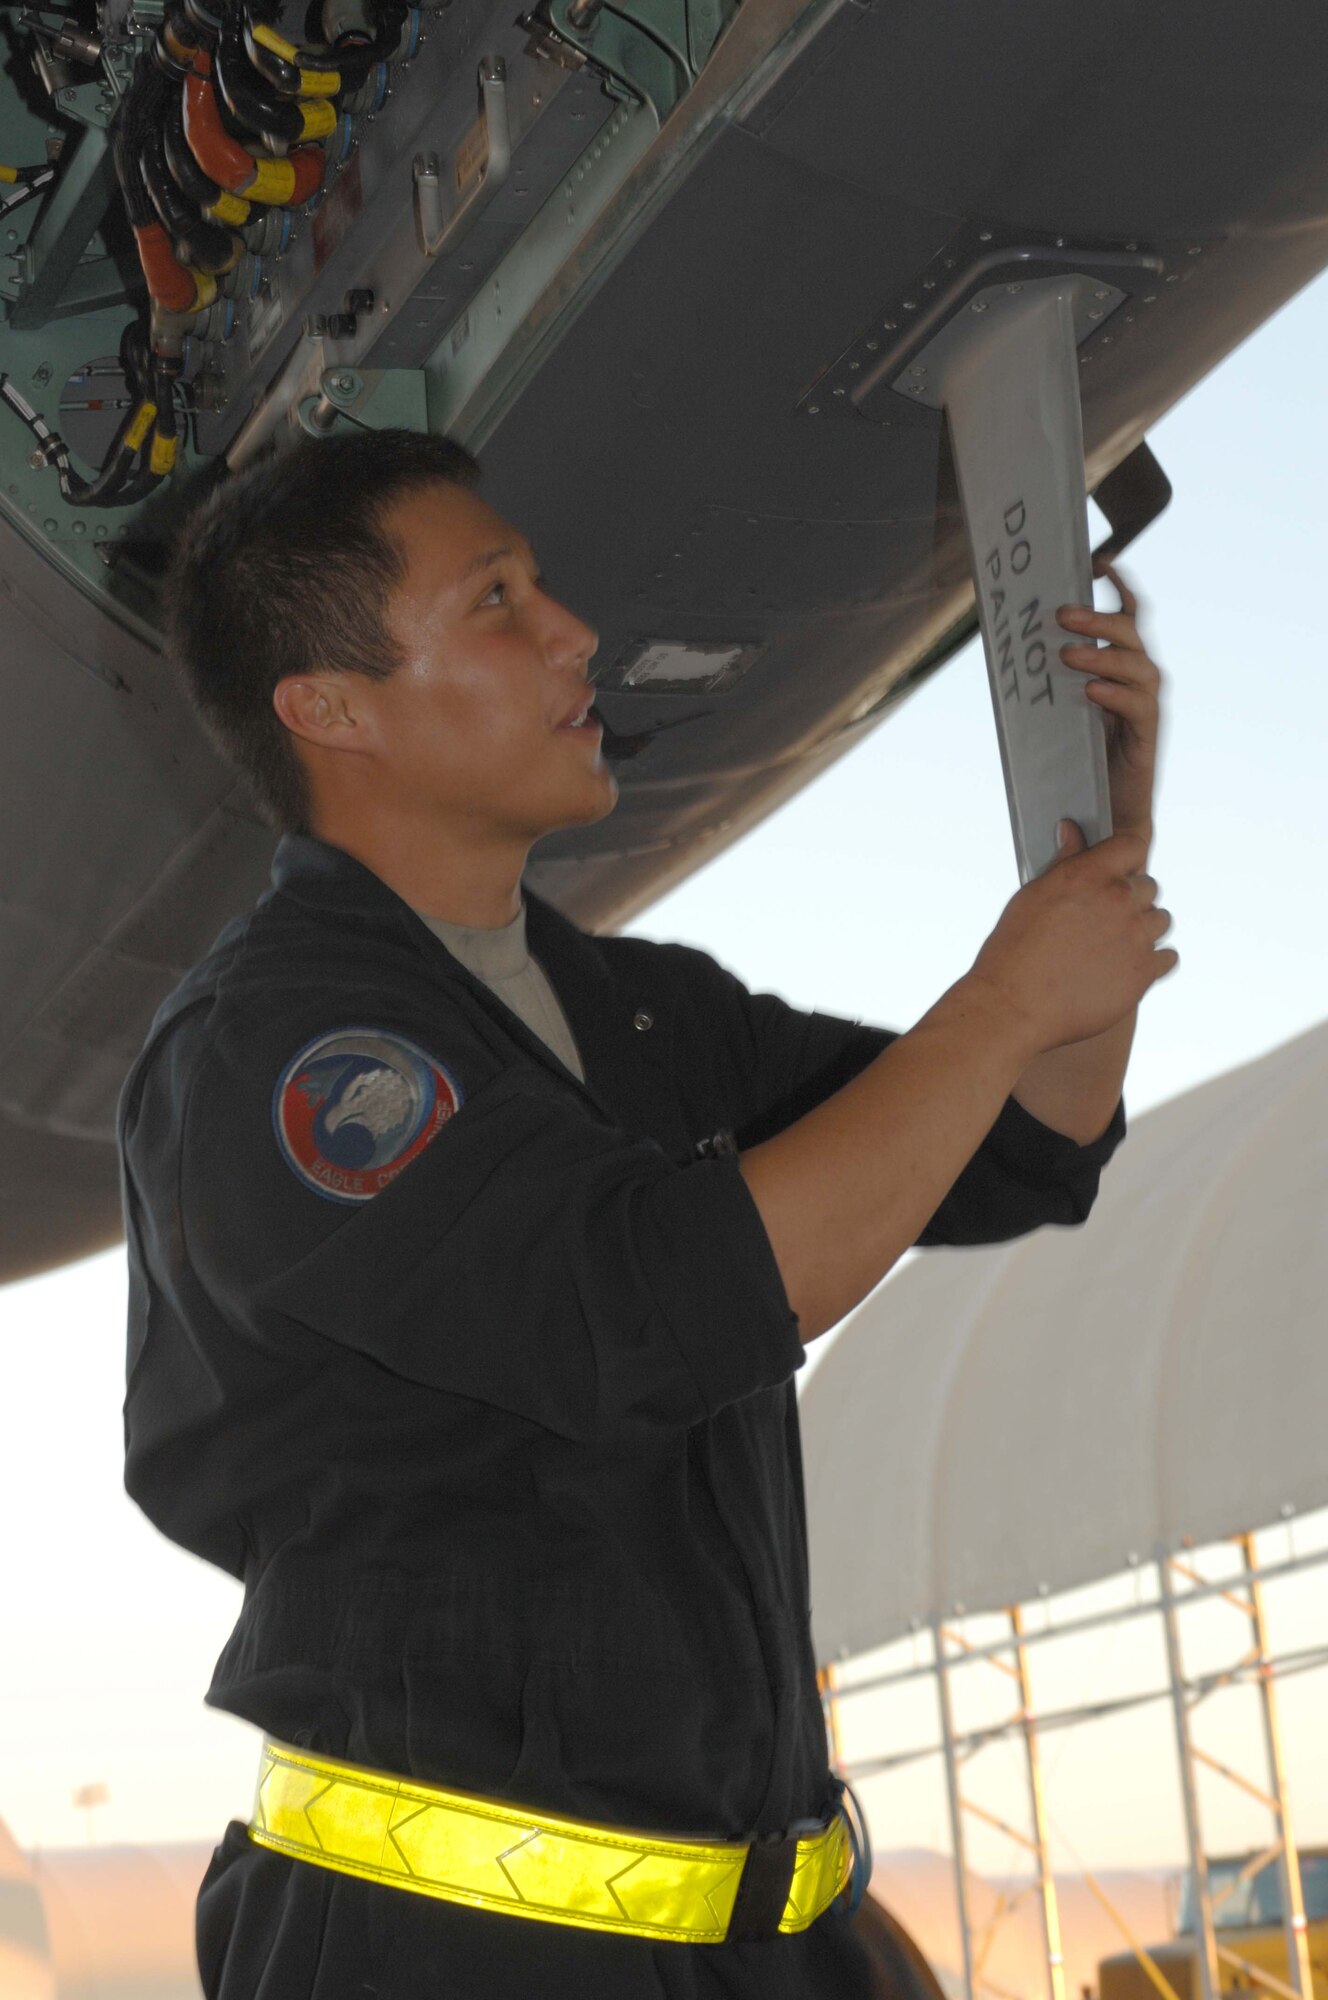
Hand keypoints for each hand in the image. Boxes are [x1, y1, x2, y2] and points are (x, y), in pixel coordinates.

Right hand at [970, 828, 1178, 1054]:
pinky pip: (1168, 957)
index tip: (1114, 873)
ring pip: (1161, 921)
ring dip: (1143, 929)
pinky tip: (1125, 967)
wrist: (1014, 1007)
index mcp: (1089, 875)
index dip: (1124, 859)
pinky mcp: (1144, 973)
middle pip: (1149, 886)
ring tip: (1113, 947)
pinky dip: (1152, 962)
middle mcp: (1118, 901)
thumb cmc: (1014, 951)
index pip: (1132, 846)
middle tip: (1102, 921)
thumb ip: (1064, 861)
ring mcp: (1135, 937)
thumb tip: (1072, 829)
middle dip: (1130, 899)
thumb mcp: (1033, 896)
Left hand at [1057, 559, 1161, 851]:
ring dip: (1103, 654)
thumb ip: (1044, 681)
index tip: (1099, 559)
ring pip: (1140, 666)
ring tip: (1067, 654)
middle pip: (1132, 635)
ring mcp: (1145, 710)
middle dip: (1099, 618)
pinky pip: (1139, 709)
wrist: (1104, 818)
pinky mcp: (1145, 740)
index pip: (1126, 619)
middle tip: (1061, 613)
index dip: (1119, 587)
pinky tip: (1091, 692)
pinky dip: (1116, 695)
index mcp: (1119, 669)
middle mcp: (1137, 684)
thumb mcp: (1053, 710)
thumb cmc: (1074, 760)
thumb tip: (1010, 644)